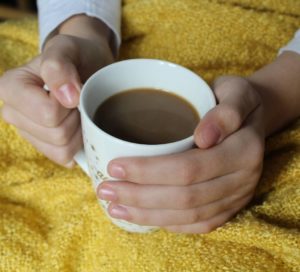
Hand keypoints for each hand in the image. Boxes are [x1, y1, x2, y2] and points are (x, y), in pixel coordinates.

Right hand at [0, 34, 112, 165]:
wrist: (86, 65)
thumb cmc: (75, 56)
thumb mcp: (67, 48)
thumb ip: (59, 65)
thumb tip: (67, 97)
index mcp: (11, 88)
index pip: (48, 113)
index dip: (70, 104)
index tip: (74, 88)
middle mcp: (13, 113)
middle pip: (57, 134)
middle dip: (76, 118)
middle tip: (78, 100)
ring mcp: (28, 133)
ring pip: (62, 148)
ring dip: (79, 130)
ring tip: (78, 110)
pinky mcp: (43, 146)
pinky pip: (64, 157)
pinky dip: (78, 143)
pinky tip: (77, 125)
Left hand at [97, 76, 264, 233]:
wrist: (252, 119)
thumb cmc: (234, 100)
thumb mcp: (236, 91)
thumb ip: (225, 111)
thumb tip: (203, 137)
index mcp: (243, 150)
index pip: (189, 168)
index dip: (149, 172)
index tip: (114, 166)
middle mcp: (242, 179)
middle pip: (184, 197)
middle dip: (139, 197)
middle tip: (105, 190)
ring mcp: (236, 197)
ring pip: (188, 216)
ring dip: (147, 215)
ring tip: (113, 207)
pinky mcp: (229, 208)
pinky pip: (198, 225)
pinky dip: (167, 223)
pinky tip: (141, 217)